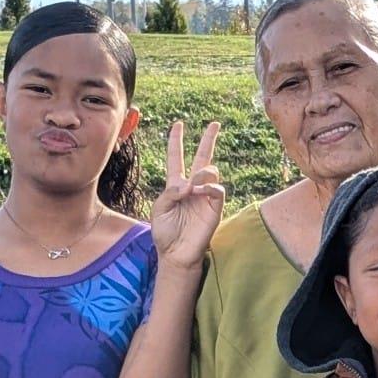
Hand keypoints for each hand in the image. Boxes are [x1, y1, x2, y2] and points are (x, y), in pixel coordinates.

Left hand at [150, 120, 226, 269]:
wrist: (176, 254)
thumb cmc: (165, 233)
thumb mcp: (160, 209)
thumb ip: (171, 192)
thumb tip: (189, 183)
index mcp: (175, 185)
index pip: (176, 157)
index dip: (176, 140)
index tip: (178, 124)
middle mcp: (192, 187)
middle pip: (201, 157)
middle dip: (208, 140)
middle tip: (215, 123)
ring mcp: (205, 196)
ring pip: (210, 171)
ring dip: (201, 174)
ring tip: (194, 188)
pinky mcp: (215, 207)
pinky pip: (217, 189)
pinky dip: (209, 187)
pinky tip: (200, 193)